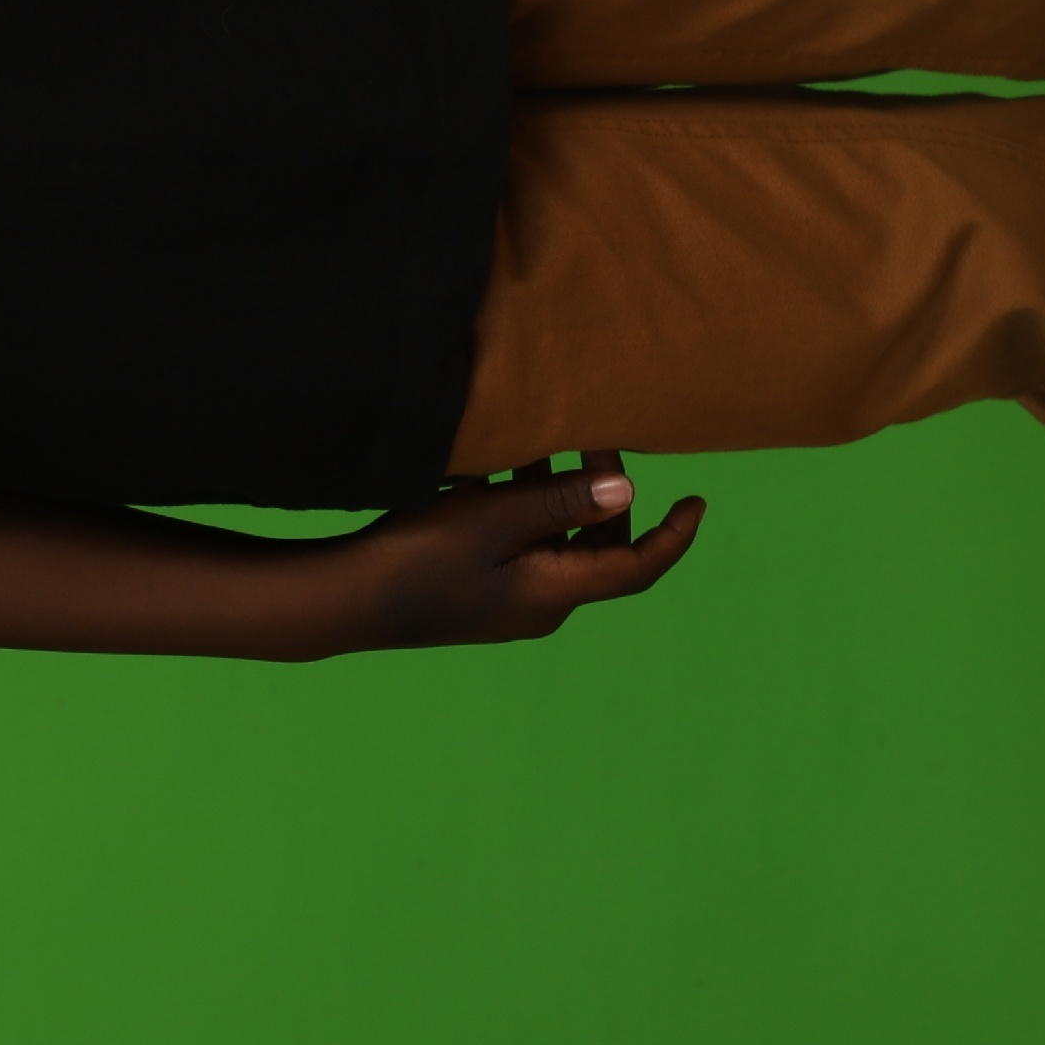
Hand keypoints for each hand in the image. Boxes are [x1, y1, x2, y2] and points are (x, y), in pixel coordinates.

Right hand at [338, 451, 705, 648]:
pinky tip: (495, 473)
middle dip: (607, 495)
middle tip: (595, 438)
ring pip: (559, 544)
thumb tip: (627, 487)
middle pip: (601, 550)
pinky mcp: (479, 592)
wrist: (345, 600)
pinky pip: (523, 547)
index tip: (699, 500)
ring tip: (539, 444)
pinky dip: (525, 509)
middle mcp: (542, 605)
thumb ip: (562, 501)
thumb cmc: (418, 557)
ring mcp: (508, 602)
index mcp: (557, 594)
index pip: (638, 566)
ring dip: (559, 495)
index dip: (675, 535)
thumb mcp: (493, 519)